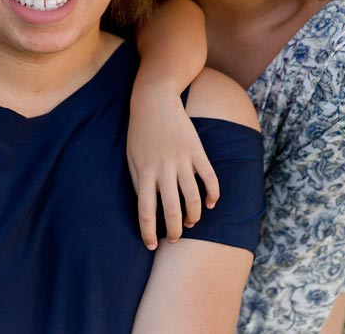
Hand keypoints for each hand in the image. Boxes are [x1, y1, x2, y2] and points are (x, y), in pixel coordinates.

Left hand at [128, 82, 218, 249]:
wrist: (154, 101)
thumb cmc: (139, 131)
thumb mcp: (131, 157)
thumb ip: (138, 181)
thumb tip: (145, 205)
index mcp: (144, 172)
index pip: (145, 211)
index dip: (148, 232)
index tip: (151, 245)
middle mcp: (163, 169)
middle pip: (171, 210)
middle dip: (174, 230)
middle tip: (175, 239)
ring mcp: (182, 160)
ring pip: (193, 198)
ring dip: (193, 216)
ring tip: (190, 223)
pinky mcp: (197, 152)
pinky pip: (209, 179)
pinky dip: (212, 195)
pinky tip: (210, 204)